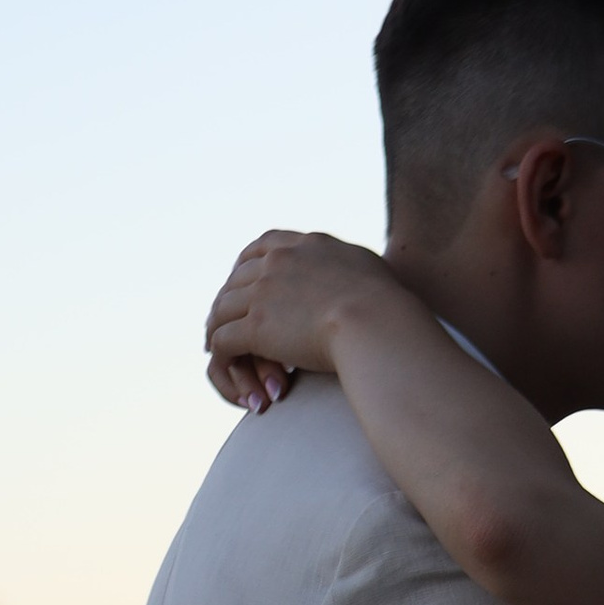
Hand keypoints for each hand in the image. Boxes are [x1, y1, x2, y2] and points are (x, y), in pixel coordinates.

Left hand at [204, 230, 396, 412]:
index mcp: (303, 245)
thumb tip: (356, 270)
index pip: (262, 247)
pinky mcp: (257, 326)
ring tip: (216, 342)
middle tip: (223, 318)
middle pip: (237, 277)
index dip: (247, 267)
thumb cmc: (387, 306)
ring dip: (217, 325)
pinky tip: (221, 359)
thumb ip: (350, 265)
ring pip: (223, 307)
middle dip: (227, 299)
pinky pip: (224, 337)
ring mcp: (264, 292)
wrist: (377, 323)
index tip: (245, 283)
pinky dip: (219, 350)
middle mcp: (278, 261)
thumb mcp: (367, 269)